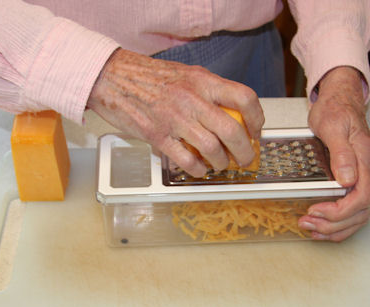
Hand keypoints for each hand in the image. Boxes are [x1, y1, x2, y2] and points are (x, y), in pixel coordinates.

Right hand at [87, 49, 264, 176]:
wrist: (112, 77)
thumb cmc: (148, 77)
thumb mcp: (186, 74)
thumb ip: (209, 91)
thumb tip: (232, 112)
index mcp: (202, 80)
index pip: (244, 98)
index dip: (257, 119)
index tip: (256, 131)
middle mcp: (192, 98)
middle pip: (232, 130)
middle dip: (244, 151)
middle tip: (245, 158)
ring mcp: (174, 119)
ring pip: (212, 149)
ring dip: (221, 162)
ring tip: (220, 164)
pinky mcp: (157, 136)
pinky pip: (186, 160)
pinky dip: (198, 169)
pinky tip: (199, 168)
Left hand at [298, 66, 369, 241]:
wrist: (340, 98)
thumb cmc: (336, 109)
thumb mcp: (332, 126)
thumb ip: (341, 153)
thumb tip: (348, 180)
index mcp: (364, 160)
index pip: (361, 198)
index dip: (339, 212)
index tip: (316, 210)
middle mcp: (366, 172)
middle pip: (359, 212)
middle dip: (332, 224)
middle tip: (307, 223)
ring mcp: (360, 177)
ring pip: (357, 216)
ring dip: (334, 228)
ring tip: (311, 228)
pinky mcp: (351, 179)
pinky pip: (350, 209)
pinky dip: (336, 222)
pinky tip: (319, 224)